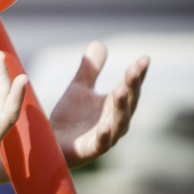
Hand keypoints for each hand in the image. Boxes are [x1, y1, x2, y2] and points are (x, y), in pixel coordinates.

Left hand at [49, 40, 149, 167]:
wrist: (49, 142)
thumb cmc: (69, 117)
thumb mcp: (79, 88)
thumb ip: (90, 70)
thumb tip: (99, 43)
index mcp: (113, 105)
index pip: (130, 87)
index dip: (138, 74)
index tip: (144, 58)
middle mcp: (115, 120)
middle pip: (128, 102)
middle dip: (132, 86)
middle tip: (134, 69)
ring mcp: (105, 136)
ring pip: (119, 122)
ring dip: (121, 107)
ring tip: (120, 90)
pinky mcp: (91, 150)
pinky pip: (101, 144)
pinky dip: (105, 136)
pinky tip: (106, 127)